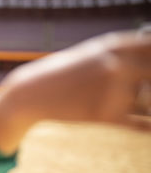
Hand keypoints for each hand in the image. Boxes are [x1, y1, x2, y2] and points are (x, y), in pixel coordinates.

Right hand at [0, 31, 150, 154]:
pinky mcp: (105, 116)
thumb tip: (148, 60)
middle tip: (148, 89)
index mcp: (114, 46)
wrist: (33, 92)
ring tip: (147, 107)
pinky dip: (148, 126)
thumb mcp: (91, 54)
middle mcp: (116, 66)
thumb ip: (121, 54)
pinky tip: (147, 125)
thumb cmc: (64, 71)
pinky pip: (142, 124)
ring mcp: (112, 91)